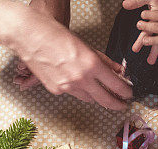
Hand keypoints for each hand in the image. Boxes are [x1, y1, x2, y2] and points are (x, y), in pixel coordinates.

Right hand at [12, 15, 131, 108]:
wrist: (28, 35)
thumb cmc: (54, 34)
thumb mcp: (85, 45)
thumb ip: (103, 61)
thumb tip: (118, 70)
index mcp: (91, 64)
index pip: (116, 85)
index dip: (125, 92)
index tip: (129, 94)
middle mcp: (81, 78)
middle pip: (105, 100)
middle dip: (116, 104)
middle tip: (122, 105)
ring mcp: (67, 87)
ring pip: (89, 99)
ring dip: (96, 97)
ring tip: (101, 93)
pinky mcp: (56, 90)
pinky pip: (73, 94)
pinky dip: (78, 90)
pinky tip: (77, 82)